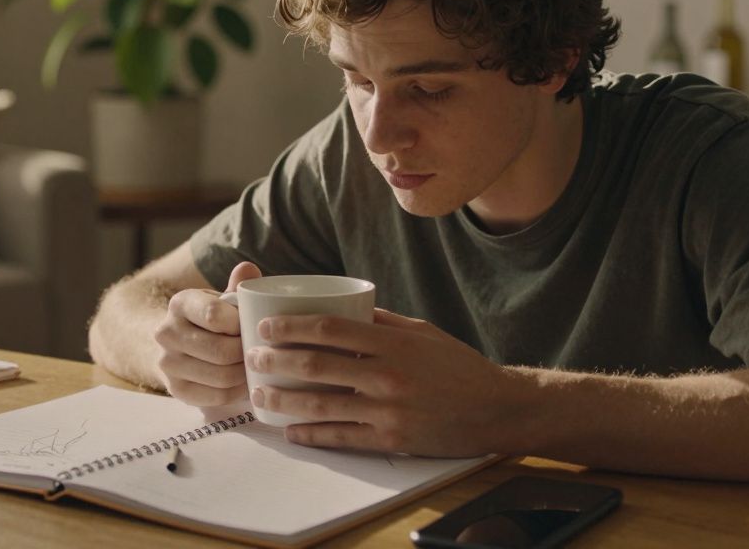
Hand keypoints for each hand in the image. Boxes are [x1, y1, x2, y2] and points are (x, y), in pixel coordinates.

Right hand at [154, 262, 261, 406]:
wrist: (174, 343)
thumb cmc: (208, 319)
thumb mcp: (220, 299)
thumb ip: (237, 286)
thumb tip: (248, 269)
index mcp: (180, 303)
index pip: (213, 315)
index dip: (241, 324)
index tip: (253, 325)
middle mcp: (166, 332)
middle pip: (221, 351)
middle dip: (247, 352)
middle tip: (261, 351)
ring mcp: (167, 363)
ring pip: (221, 376)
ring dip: (245, 373)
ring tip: (256, 366)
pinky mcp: (175, 389)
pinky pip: (216, 396)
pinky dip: (237, 392)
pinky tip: (244, 382)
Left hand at [245, 308, 516, 456]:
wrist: (496, 408)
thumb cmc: (458, 365)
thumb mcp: (422, 332)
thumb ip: (381, 322)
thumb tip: (341, 309)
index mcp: (392, 342)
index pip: (330, 329)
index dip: (292, 327)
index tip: (267, 327)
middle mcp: (387, 375)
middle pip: (317, 366)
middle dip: (277, 361)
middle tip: (253, 358)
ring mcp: (387, 409)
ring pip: (322, 405)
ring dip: (284, 400)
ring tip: (259, 395)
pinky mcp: (391, 438)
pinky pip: (341, 437)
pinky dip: (311, 433)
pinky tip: (291, 429)